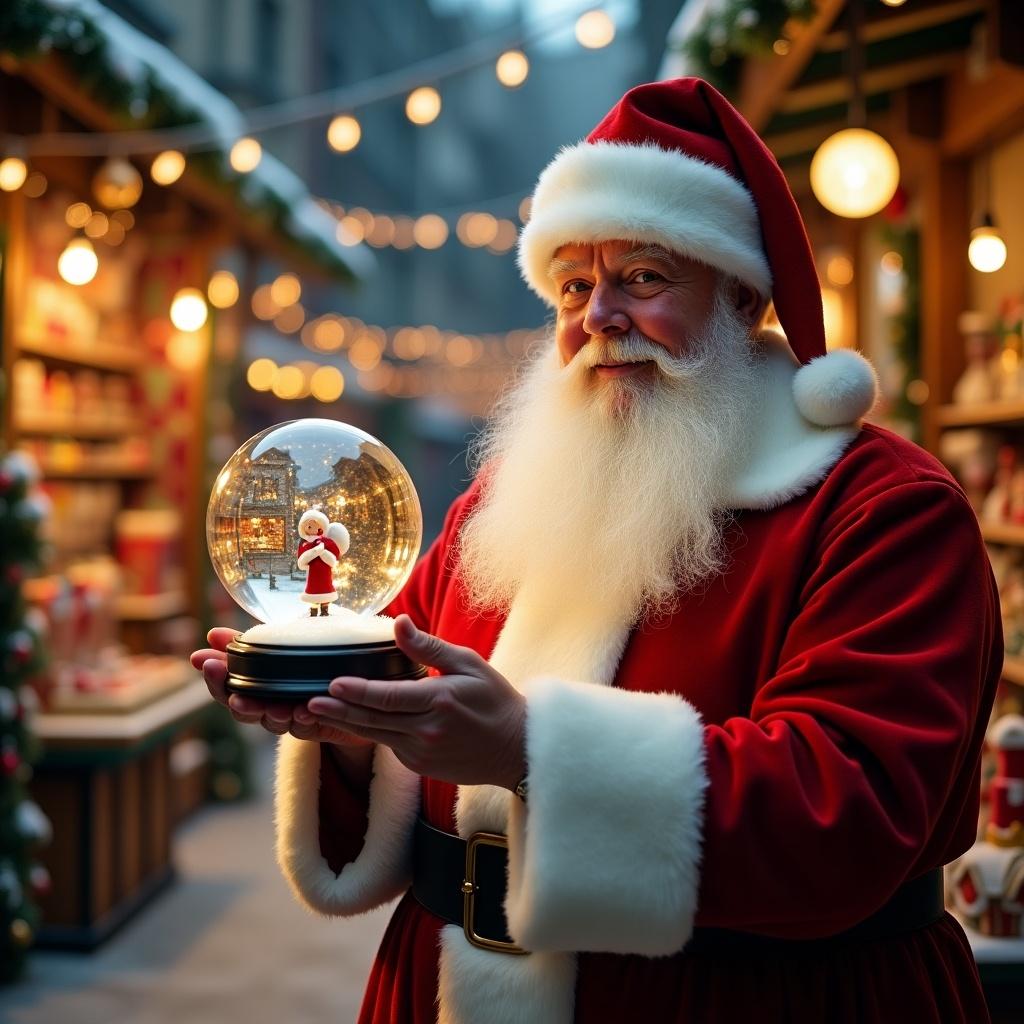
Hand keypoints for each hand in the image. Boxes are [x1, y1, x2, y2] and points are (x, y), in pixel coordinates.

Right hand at [189, 627, 372, 749]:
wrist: (348, 685)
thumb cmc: (306, 662)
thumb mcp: (278, 646)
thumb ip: (247, 644)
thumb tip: (212, 634)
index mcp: (255, 686)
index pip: (226, 689)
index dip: (215, 679)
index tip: (207, 662)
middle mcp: (267, 705)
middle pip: (243, 711)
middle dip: (239, 703)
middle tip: (236, 698)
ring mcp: (290, 717)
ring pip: (273, 722)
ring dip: (272, 714)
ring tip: (275, 708)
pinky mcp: (315, 725)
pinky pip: (306, 726)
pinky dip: (304, 718)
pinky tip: (305, 710)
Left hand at [305, 614, 525, 789]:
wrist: (516, 748)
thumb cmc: (495, 700)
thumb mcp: (469, 664)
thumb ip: (429, 647)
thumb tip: (399, 623)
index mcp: (440, 702)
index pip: (389, 697)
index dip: (358, 691)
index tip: (333, 682)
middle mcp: (427, 731)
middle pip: (373, 720)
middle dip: (338, 710)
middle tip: (308, 701)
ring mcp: (422, 752)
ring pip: (375, 736)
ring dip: (345, 723)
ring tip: (316, 712)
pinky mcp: (420, 765)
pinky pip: (388, 746)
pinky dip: (368, 733)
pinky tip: (349, 721)